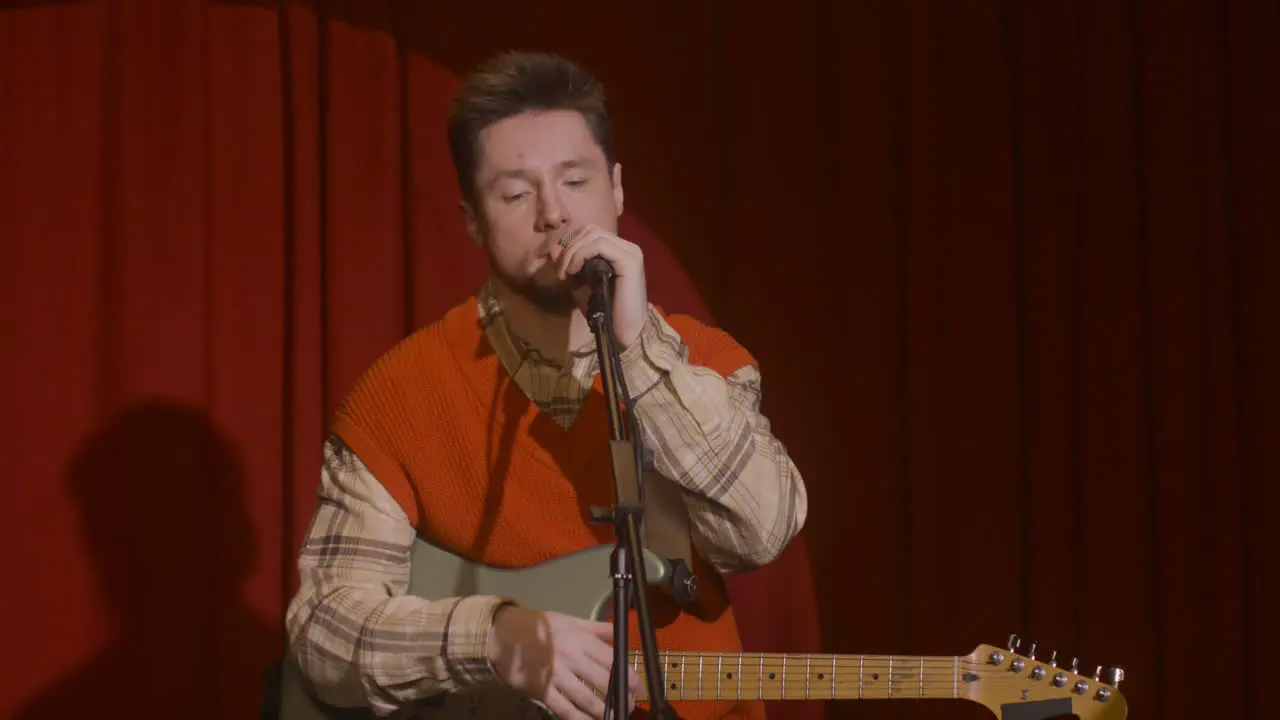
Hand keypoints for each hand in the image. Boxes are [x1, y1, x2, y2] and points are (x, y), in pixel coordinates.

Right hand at [487, 605, 640, 719]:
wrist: (503, 635)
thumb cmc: (539, 626)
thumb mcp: (570, 620)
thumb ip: (596, 628)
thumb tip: (619, 632)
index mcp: (580, 639)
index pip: (612, 659)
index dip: (629, 675)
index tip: (637, 686)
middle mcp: (572, 657)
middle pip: (604, 681)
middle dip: (621, 696)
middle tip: (629, 704)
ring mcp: (557, 676)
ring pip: (587, 699)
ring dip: (604, 711)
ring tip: (614, 717)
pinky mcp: (542, 691)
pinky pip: (564, 709)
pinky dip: (579, 719)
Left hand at [553, 225, 648, 346]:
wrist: (621, 334)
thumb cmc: (603, 312)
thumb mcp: (578, 285)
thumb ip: (568, 265)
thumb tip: (553, 248)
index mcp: (618, 251)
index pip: (590, 233)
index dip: (570, 244)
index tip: (560, 268)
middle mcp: (627, 247)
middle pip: (590, 230)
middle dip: (569, 247)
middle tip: (561, 271)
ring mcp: (630, 252)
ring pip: (593, 234)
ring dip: (572, 251)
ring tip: (566, 273)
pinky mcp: (629, 261)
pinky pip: (599, 245)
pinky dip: (581, 254)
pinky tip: (574, 271)